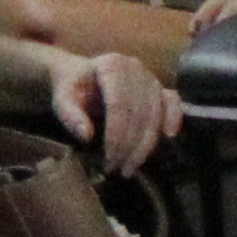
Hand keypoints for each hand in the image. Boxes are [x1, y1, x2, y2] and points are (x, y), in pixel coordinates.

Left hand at [46, 46, 175, 178]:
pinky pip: (173, 102)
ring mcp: (150, 78)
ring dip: (146, 144)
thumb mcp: (62, 99)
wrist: (82, 76)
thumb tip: (86, 136)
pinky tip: (169, 138)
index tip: (109, 162)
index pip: (119, 105)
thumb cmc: (73, 89)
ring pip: (155, 114)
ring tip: (131, 167)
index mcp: (112, 65)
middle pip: (139, 112)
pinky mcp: (160, 88)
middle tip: (118, 171)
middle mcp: (135, 68)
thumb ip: (70, 115)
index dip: (117, 136)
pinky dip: (174, 119)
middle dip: (130, 146)